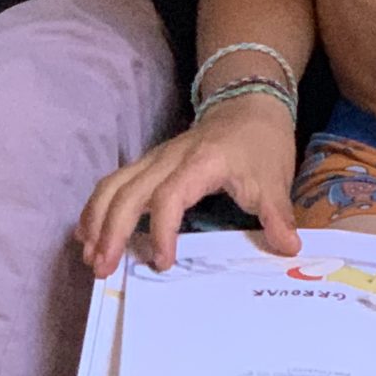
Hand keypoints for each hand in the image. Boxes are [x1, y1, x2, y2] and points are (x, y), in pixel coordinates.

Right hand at [75, 94, 298, 275]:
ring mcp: (154, 159)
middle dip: (111, 231)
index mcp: (200, 163)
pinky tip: (87, 234)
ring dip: (96, 221)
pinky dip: (96, 208)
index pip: (170, 196)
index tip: (163, 262)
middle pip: (128, 192)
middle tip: (103, 269)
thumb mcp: (274, 179)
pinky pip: (113, 183)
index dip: (162, 230)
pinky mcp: (148, 164)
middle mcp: (169, 159)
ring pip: (113, 185)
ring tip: (90, 257)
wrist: (248, 106)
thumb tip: (288, 248)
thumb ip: (277, 215)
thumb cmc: (260, 144)